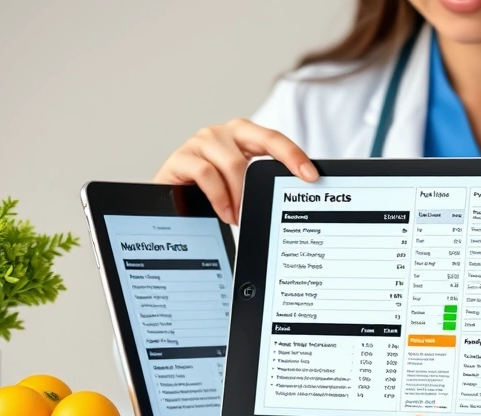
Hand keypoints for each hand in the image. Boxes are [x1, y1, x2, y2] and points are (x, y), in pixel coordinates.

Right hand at [153, 118, 317, 223]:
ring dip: (241, 195)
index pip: (274, 138)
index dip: (294, 154)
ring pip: (234, 164)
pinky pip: (206, 173)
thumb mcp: (237, 184)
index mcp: (241, 135)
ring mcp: (200, 142)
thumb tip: (286, 198)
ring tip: (240, 217)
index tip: (311, 175)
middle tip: (277, 203)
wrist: (169, 199)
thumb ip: (257, 183)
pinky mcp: (180, 157)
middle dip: (277, 170)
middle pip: (260, 142)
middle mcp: (222, 133)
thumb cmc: (207, 192)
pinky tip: (224, 212)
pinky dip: (220, 197)